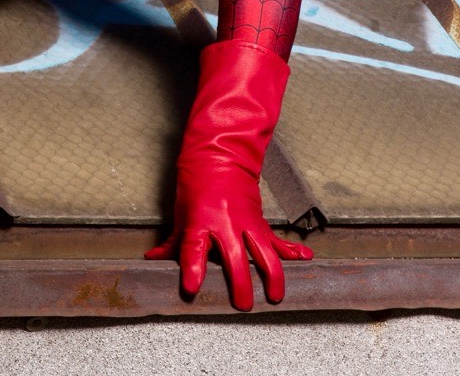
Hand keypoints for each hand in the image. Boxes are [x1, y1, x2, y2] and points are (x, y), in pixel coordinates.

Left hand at [146, 39, 307, 309]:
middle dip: (240, 283)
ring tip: (275, 296)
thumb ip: (173, 241)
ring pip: (263, 252)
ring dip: (272, 275)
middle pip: (234, 258)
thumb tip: (154, 260)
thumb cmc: (197, 183)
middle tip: (243, 304)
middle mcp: (225, 223)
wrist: (220, 155)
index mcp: (200, 221)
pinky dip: (291, 249)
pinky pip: (276, 239)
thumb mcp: (180, 212)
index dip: (192, 268)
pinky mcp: (259, 221)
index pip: (193, 248)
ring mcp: (246, 223)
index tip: (191, 286)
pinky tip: (305, 258)